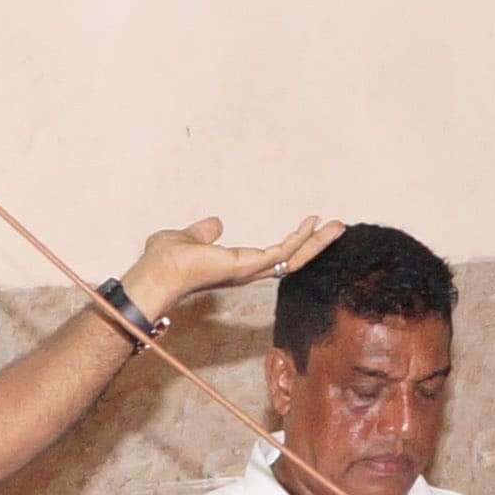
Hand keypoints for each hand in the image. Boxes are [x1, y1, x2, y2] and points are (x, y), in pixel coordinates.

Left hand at [121, 211, 340, 314]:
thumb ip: (203, 232)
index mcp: (234, 265)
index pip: (271, 257)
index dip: (292, 244)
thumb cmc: (164, 261)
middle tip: (337, 228)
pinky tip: (312, 224)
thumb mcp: (187, 237)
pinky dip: (299, 239)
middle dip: (315, 245)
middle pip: (291, 260)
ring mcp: (249, 271)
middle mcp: (246, 272)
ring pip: (293, 258)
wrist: (156, 271)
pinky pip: (282, 253)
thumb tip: (216, 223)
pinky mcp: (247, 266)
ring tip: (337, 226)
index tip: (308, 229)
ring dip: (316, 242)